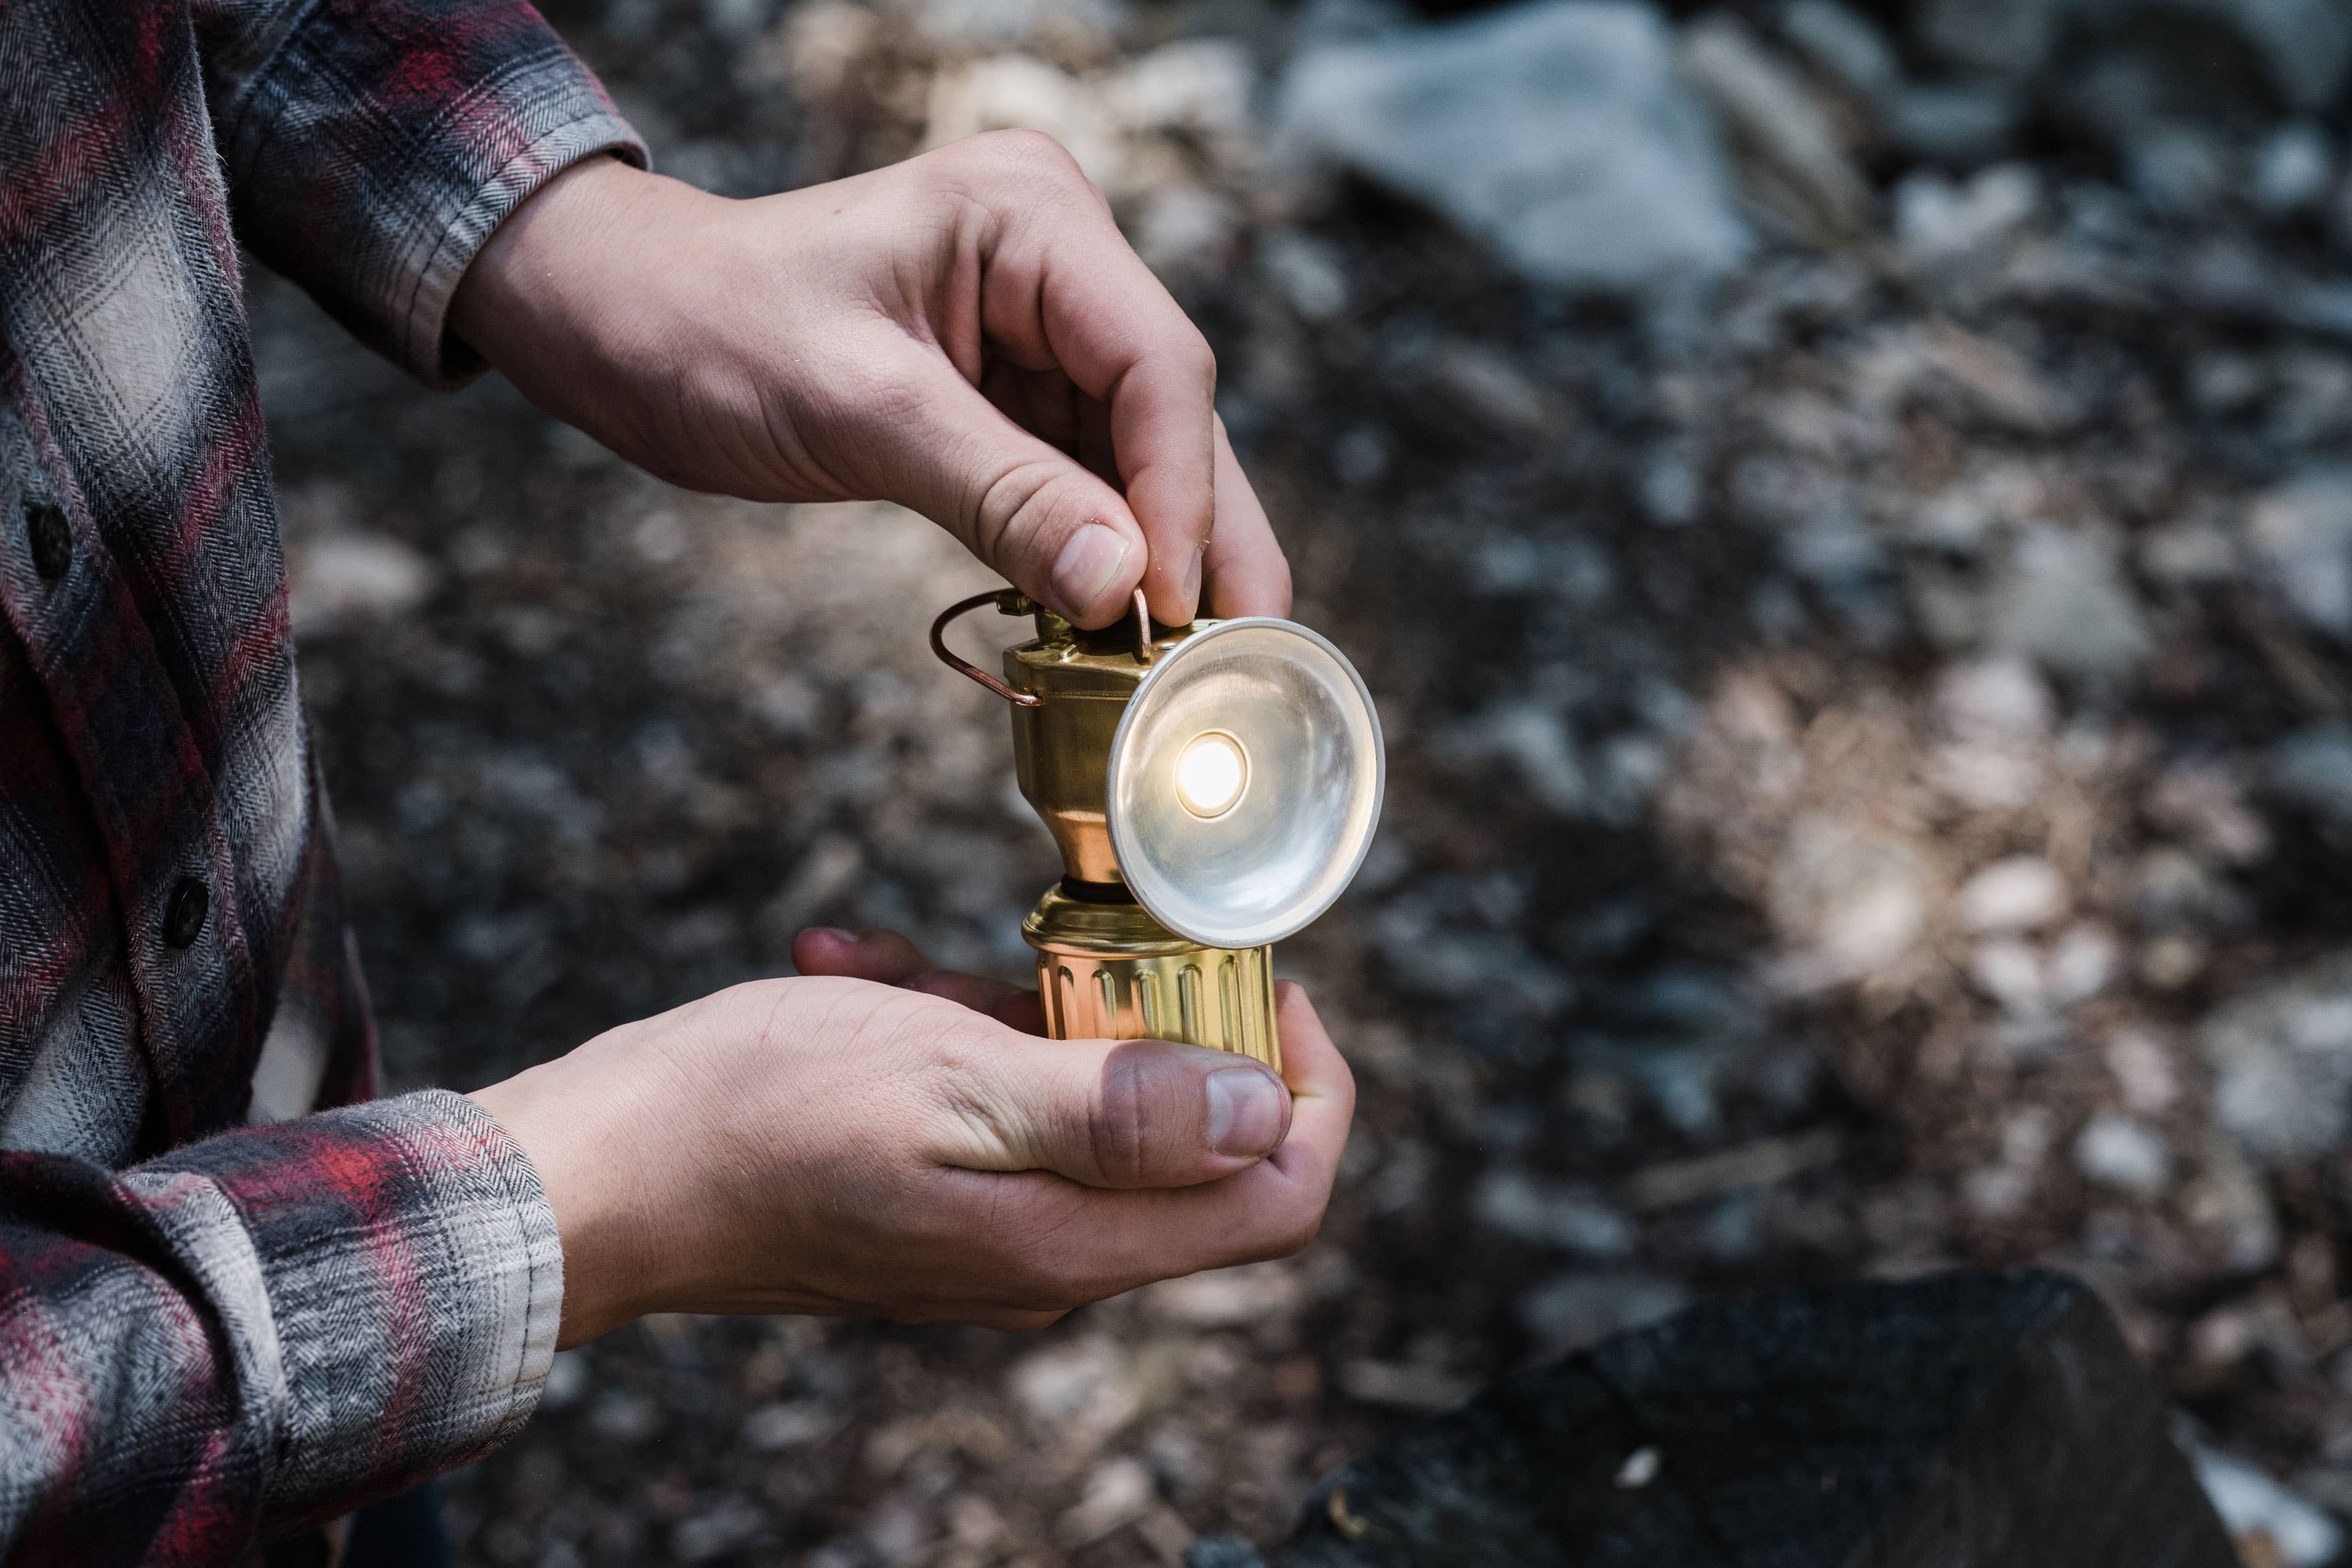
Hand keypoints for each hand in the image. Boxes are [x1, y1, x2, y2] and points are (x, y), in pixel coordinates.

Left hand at [448, 139, 1289, 628]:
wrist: (619, 322)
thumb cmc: (706, 328)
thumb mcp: (855, 408)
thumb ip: (998, 492)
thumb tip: (1122, 587)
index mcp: (1030, 217)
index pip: (1154, 364)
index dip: (1179, 494)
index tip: (1173, 610)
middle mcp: (1057, 260)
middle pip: (1171, 413)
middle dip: (1207, 535)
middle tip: (1250, 654)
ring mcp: (1040, 326)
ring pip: (1140, 457)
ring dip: (1165, 559)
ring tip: (1204, 665)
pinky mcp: (1012, 388)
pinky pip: (1081, 478)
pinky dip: (1100, 553)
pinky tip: (1124, 630)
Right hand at [468, 929, 1353, 1345]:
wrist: (599, 1175)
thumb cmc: (756, 1120)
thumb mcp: (951, 1081)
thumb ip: (1118, 1109)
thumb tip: (1265, 1113)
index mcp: (1074, 1240)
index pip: (1281, 1193)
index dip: (1308, 1085)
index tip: (1260, 982)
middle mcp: (1050, 1252)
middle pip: (1191, 1140)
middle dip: (1145, 1020)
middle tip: (1063, 947)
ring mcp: (990, 1227)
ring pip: (1079, 1098)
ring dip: (1015, 1006)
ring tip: (912, 966)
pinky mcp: (933, 1194)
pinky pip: (991, 1098)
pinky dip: (946, 1023)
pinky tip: (863, 971)